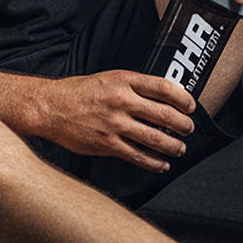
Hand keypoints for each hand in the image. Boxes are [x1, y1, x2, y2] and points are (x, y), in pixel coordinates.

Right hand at [37, 71, 196, 172]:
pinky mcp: (108, 144)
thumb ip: (133, 86)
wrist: (51, 107)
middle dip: (184, 125)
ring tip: (179, 148)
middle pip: (165, 114)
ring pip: (156, 138)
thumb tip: (161, 98)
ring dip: (173, 146)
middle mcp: (121, 101)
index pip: (164, 88)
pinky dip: (155, 162)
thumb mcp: (108, 78)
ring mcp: (115, 124)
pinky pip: (138, 156)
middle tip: (188, 129)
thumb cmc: (79, 91)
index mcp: (124, 81)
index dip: (183, 98)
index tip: (190, 106)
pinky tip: (161, 164)